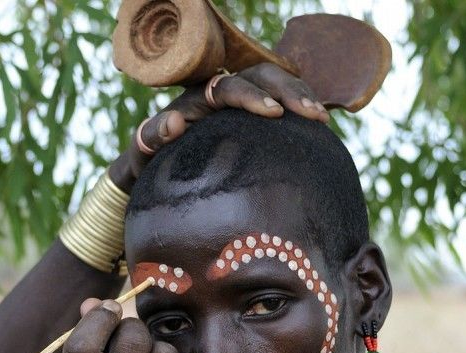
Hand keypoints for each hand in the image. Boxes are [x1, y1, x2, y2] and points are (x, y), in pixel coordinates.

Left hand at [108, 63, 329, 190]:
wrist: (155, 165)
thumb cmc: (148, 160)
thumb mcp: (144, 151)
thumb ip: (153, 136)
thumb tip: (173, 120)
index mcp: (197, 97)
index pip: (229, 86)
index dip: (252, 96)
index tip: (273, 112)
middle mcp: (220, 91)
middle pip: (261, 74)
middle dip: (288, 90)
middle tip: (312, 113)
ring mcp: (239, 100)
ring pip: (275, 82)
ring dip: (300, 95)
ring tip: (322, 118)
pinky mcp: (251, 114)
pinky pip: (280, 101)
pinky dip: (299, 106)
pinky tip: (319, 125)